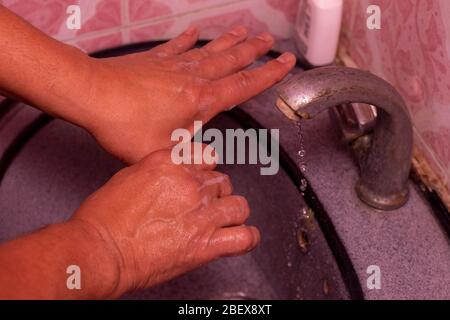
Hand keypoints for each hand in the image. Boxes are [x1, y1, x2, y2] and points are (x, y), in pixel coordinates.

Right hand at [70, 144, 258, 296]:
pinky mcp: (205, 244)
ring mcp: (201, 214)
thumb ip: (159, 171)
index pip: (208, 157)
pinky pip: (243, 238)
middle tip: (204, 207)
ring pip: (238, 206)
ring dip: (231, 214)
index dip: (206, 171)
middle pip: (223, 182)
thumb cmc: (104, 218)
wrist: (99, 250)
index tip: (203, 180)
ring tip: (222, 222)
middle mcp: (190, 184)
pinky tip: (240, 238)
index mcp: (170, 163)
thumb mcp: (129, 177)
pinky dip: (246, 239)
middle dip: (216, 194)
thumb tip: (173, 174)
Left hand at [81, 26, 295, 162]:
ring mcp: (173, 66)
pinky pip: (177, 46)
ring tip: (246, 30)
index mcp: (200, 100)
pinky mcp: (154, 60)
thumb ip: (189, 158)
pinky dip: (188, 38)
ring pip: (210, 50)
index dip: (268, 74)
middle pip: (231, 60)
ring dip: (230, 41)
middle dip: (255, 52)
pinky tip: (195, 31)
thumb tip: (209, 163)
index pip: (243, 85)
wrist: (92, 95)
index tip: (286, 62)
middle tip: (272, 40)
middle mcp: (192, 78)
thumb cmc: (124, 125)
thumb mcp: (162, 153)